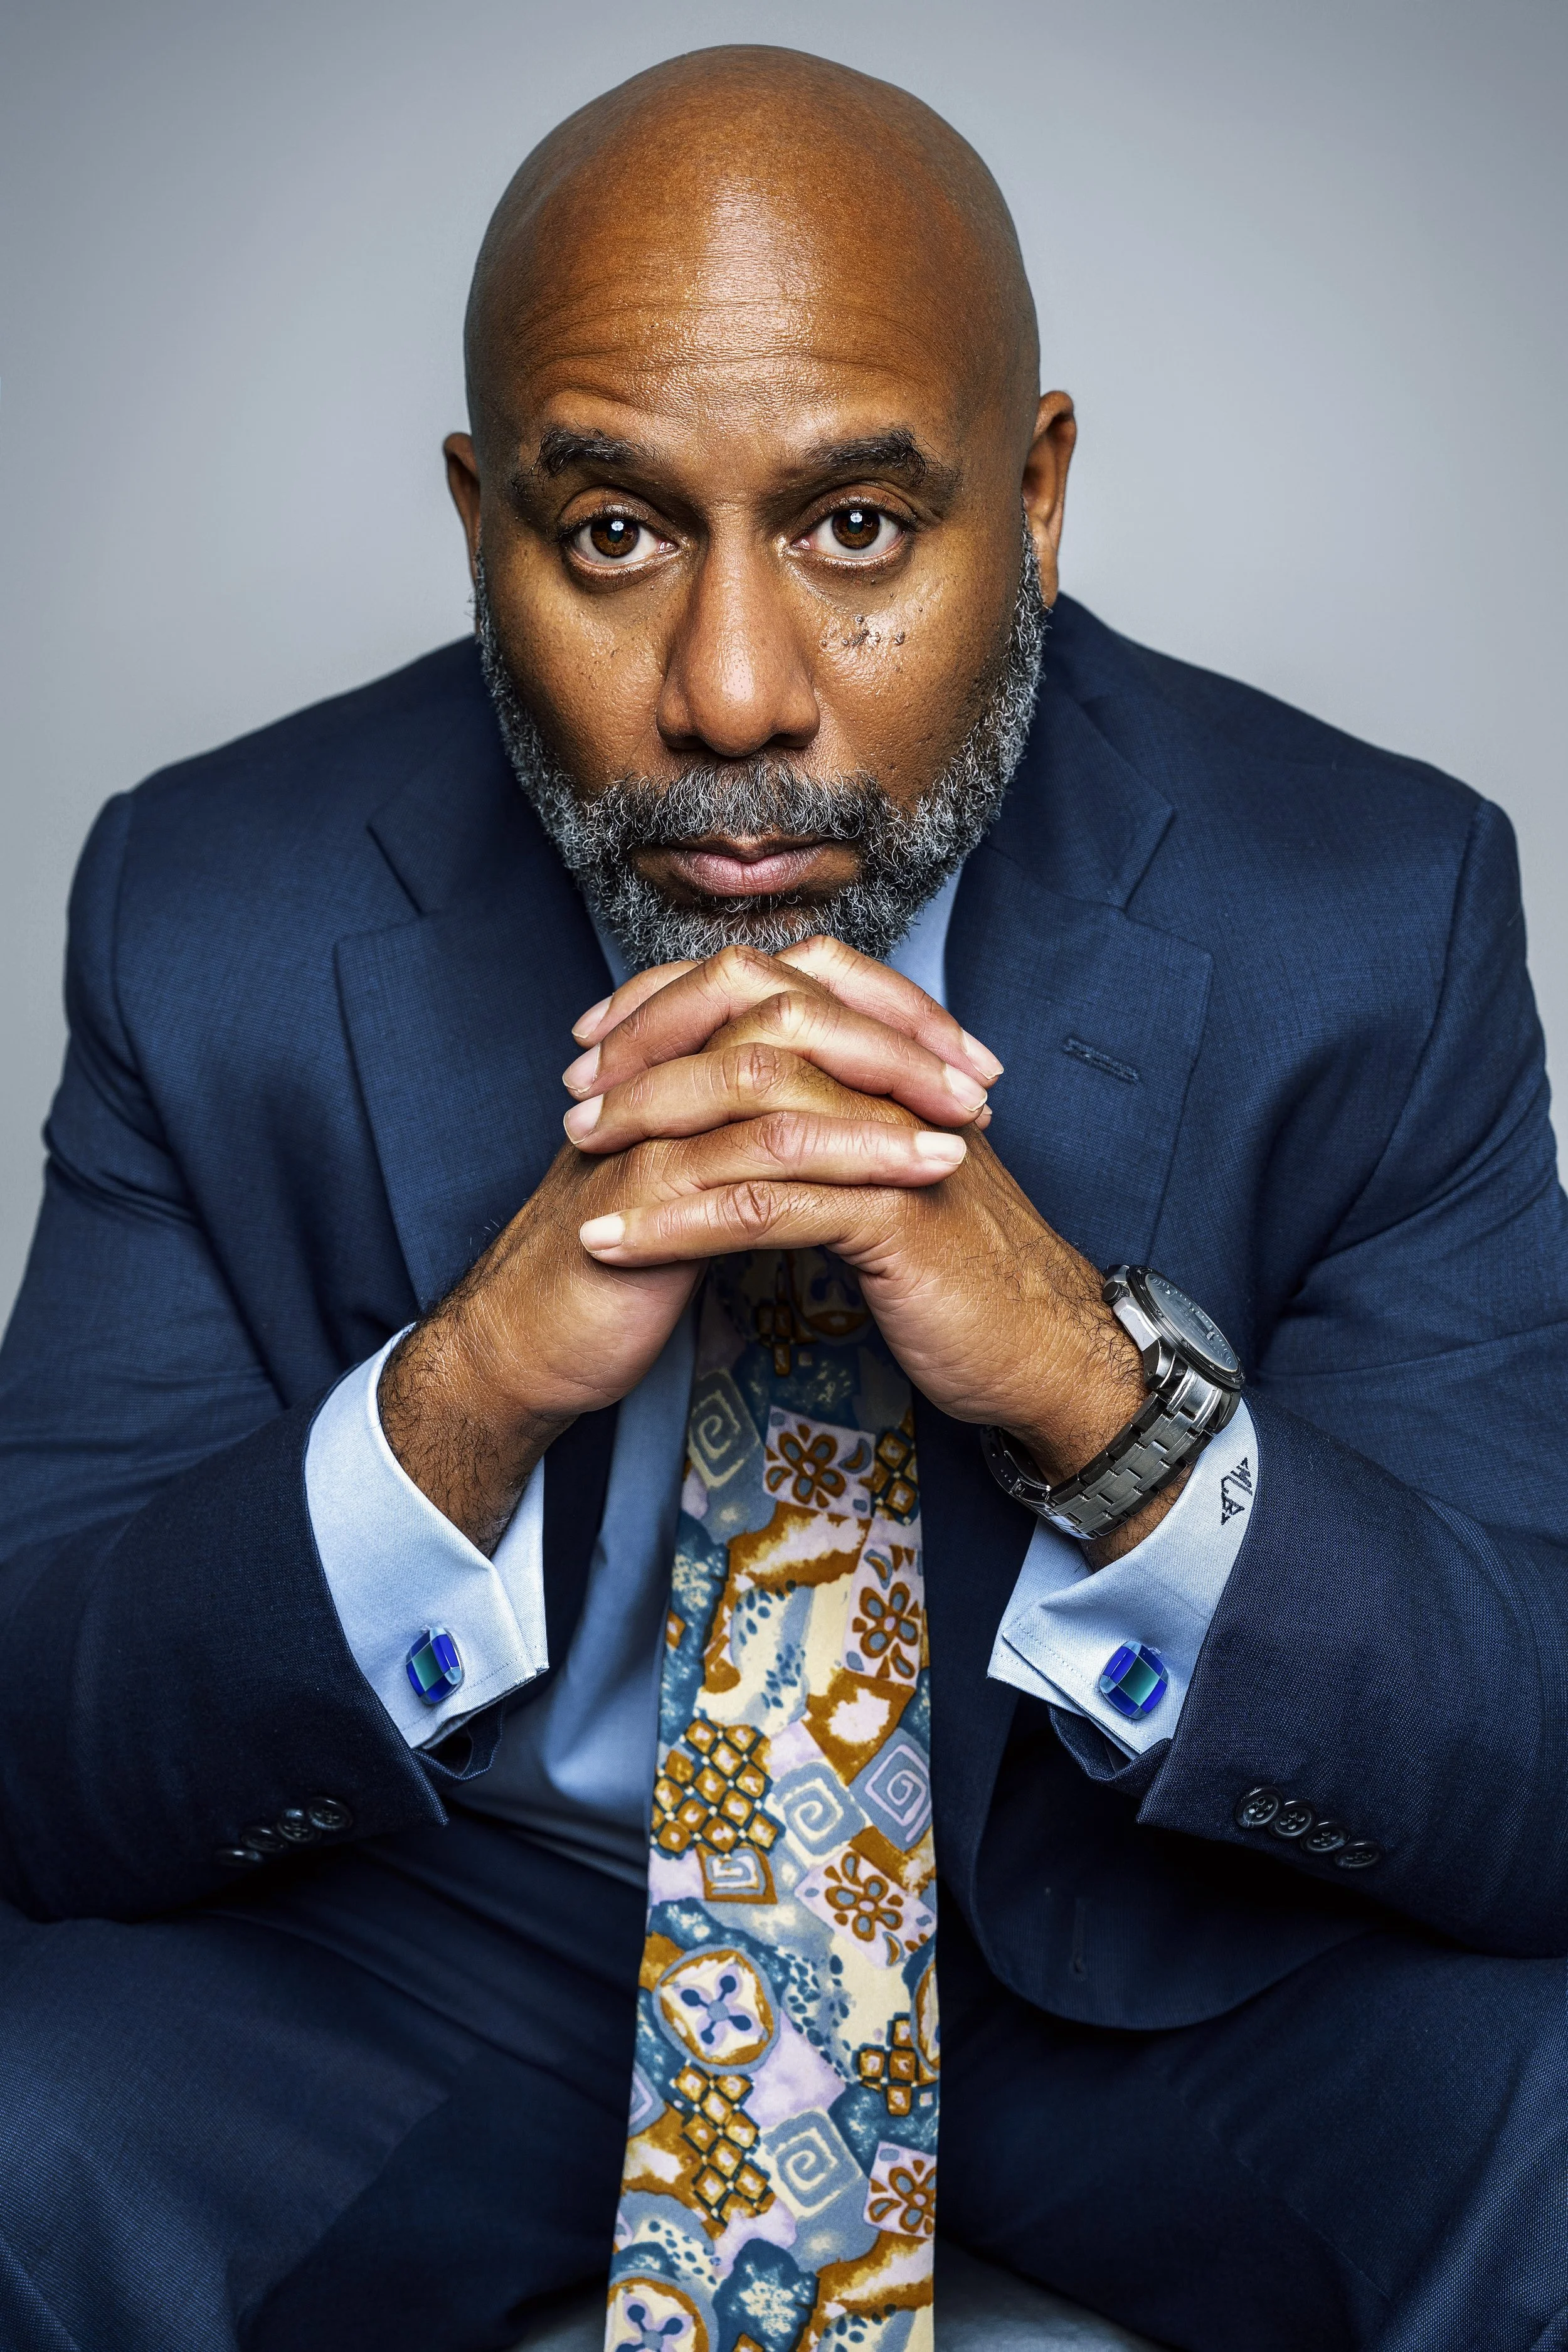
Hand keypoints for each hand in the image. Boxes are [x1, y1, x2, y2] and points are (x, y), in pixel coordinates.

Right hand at [377, 943, 992, 1550]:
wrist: (529, 1341)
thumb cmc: (620, 1259)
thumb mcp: (700, 1177)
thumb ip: (755, 1127)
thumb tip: (849, 1101)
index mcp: (678, 1056)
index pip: (793, 987)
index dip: (885, 1008)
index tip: (964, 1051)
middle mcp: (659, 1072)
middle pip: (790, 1008)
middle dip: (896, 1038)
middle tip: (980, 1078)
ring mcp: (646, 1126)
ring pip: (775, 1078)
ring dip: (881, 1101)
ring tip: (963, 1130)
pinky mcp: (643, 1196)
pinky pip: (753, 1164)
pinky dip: (839, 1168)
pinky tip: (905, 1188)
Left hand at [566, 940, 1175, 1559]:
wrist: (1043, 1349)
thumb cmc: (960, 1270)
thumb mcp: (888, 1173)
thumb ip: (832, 1121)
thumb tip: (747, 1094)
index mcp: (889, 1062)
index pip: (770, 986)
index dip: (675, 1000)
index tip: (598, 1038)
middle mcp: (896, 1083)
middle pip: (753, 1027)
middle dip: (651, 1055)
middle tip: (576, 1096)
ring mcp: (898, 1142)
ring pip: (751, 1109)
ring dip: (650, 1133)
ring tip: (578, 1157)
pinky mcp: (893, 1216)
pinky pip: (763, 1207)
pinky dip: (676, 1224)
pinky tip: (614, 1246)